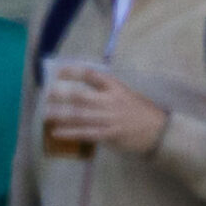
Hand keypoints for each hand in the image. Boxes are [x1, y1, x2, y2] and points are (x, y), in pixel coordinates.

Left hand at [41, 67, 168, 155]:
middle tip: (46, 93)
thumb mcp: (127, 93)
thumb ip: (108, 90)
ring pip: (79, 115)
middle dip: (62, 94)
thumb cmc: (142, 112)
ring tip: (45, 113)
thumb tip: (87, 86)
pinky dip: (69, 133)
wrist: (159, 131)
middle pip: (80, 95)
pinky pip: (85, 133)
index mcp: (115, 87)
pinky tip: (56, 132)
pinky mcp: (108, 134)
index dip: (73, 72)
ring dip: (60, 114)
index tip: (60, 72)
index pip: (91, 75)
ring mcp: (108, 118)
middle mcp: (109, 101)